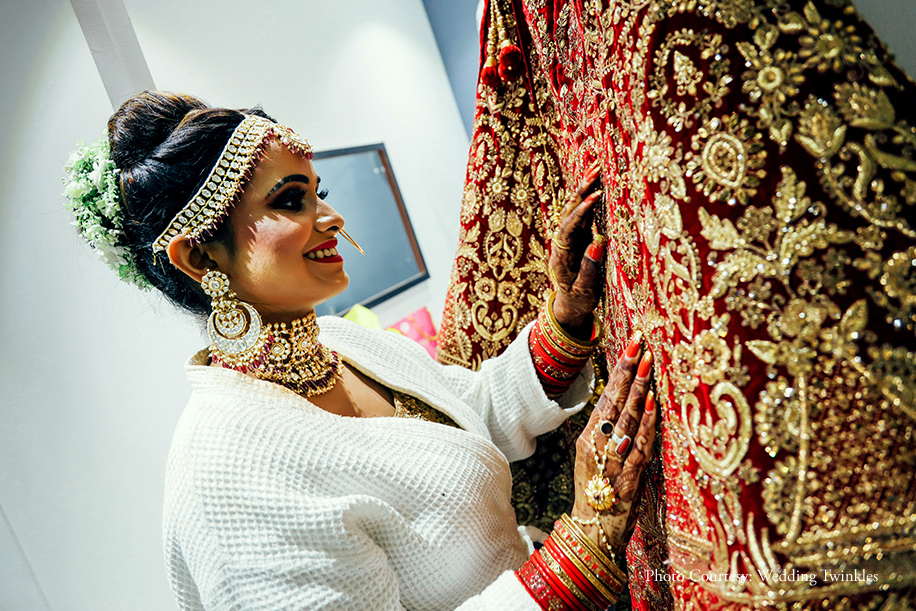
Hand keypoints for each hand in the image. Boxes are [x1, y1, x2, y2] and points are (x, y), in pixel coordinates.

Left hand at [550, 165, 603, 337]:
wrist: (569, 305)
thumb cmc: (579, 300)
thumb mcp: (585, 290)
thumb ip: (590, 268)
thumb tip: (598, 243)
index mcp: (560, 256)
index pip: (569, 228)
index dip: (582, 212)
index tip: (595, 197)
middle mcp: (561, 243)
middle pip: (568, 212)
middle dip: (581, 190)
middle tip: (596, 170)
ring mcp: (568, 239)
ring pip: (573, 210)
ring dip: (584, 189)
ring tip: (596, 169)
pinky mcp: (576, 237)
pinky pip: (582, 215)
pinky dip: (588, 198)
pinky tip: (597, 184)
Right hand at [570, 333, 655, 555]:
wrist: (593, 530)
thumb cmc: (598, 492)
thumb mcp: (594, 458)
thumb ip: (607, 433)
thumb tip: (625, 405)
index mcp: (589, 438)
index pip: (605, 396)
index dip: (618, 370)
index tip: (630, 345)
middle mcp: (598, 444)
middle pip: (615, 401)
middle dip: (628, 370)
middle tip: (639, 342)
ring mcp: (613, 458)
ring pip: (627, 417)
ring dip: (638, 388)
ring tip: (647, 362)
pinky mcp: (629, 475)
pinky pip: (640, 443)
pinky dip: (646, 423)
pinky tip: (651, 403)